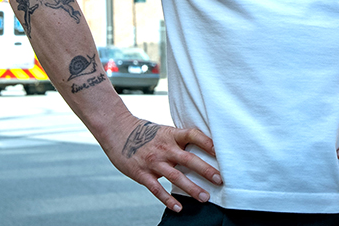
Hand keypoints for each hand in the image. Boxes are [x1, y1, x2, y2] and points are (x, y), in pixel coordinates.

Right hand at [104, 117, 221, 213]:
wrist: (117, 131)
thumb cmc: (144, 132)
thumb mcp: (164, 131)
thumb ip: (179, 140)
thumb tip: (202, 147)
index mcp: (171, 135)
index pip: (193, 135)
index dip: (208, 142)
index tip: (221, 151)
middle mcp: (164, 148)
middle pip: (188, 159)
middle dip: (205, 170)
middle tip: (220, 179)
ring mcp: (153, 162)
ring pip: (176, 177)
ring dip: (192, 188)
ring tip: (205, 197)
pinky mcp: (142, 174)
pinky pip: (157, 189)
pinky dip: (168, 199)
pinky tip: (179, 208)